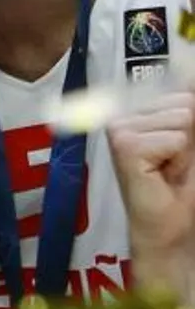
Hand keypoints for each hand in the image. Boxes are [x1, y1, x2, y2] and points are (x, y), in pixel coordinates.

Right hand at [107, 89, 194, 291]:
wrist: (170, 227)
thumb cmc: (183, 187)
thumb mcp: (192, 142)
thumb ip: (190, 111)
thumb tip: (190, 80)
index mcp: (139, 110)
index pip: (181, 92)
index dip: (189, 124)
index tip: (179, 148)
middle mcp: (124, 114)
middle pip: (184, 103)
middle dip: (191, 136)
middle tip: (174, 163)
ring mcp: (120, 127)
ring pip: (182, 118)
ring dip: (185, 149)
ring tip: (168, 168)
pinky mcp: (124, 144)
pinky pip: (176, 138)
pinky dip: (178, 159)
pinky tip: (162, 174)